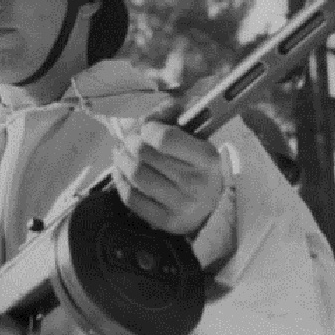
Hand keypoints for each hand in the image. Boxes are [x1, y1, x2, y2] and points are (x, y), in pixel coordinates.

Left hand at [112, 100, 223, 235]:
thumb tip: (152, 111)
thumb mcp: (198, 139)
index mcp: (207, 159)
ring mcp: (180, 206)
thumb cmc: (200, 167)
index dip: (148, 127)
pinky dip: (120, 181)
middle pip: (145, 155)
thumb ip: (175, 117)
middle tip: (129, 139)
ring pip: (136, 175)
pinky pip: (132, 199)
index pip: (164, 138)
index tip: (147, 127)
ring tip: (121, 153)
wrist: (213, 207)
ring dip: (121, 160)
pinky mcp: (165, 222)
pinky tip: (120, 171)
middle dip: (131, 142)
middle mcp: (195, 184)